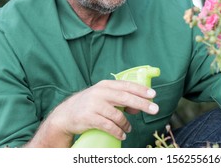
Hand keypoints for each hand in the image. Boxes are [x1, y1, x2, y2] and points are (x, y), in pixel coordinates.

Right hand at [39, 80, 157, 145]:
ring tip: (128, 129)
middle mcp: (100, 92)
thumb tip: (138, 107)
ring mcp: (94, 105)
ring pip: (118, 115)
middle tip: (154, 109)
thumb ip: (120, 99)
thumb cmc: (89, 104)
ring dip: (127, 124)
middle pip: (126, 98)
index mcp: (105, 85)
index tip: (153, 94)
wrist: (66, 114)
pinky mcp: (90, 118)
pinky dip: (118, 132)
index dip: (141, 90)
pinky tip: (122, 135)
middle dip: (142, 104)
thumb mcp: (104, 97)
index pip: (127, 85)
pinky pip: (109, 126)